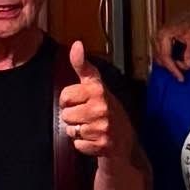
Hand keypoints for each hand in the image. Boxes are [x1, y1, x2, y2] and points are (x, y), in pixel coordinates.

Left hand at [59, 42, 121, 157]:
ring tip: (91, 128)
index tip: (78, 101)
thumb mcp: (96, 85)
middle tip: (86, 117)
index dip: (67, 100)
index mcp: (98, 90)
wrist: (125, 140)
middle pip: (65, 114)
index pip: (65, 95)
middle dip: (72, 118)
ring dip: (77, 132)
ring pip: (70, 130)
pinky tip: (94, 139)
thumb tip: (76, 44)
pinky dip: (83, 145)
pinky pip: (77, 145)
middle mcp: (101, 107)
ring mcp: (103, 126)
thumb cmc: (106, 109)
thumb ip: (83, 66)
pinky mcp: (102, 145)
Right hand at [152, 6, 189, 81]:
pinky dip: (170, 59)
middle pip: (161, 59)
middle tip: (186, 69)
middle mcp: (157, 35)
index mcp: (164, 34)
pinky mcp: (159, 40)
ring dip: (171, 63)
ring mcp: (157, 37)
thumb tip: (188, 66)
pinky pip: (161, 54)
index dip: (173, 69)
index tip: (181, 78)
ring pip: (160, 58)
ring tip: (184, 63)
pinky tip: (179, 60)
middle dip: (173, 67)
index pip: (165, 56)